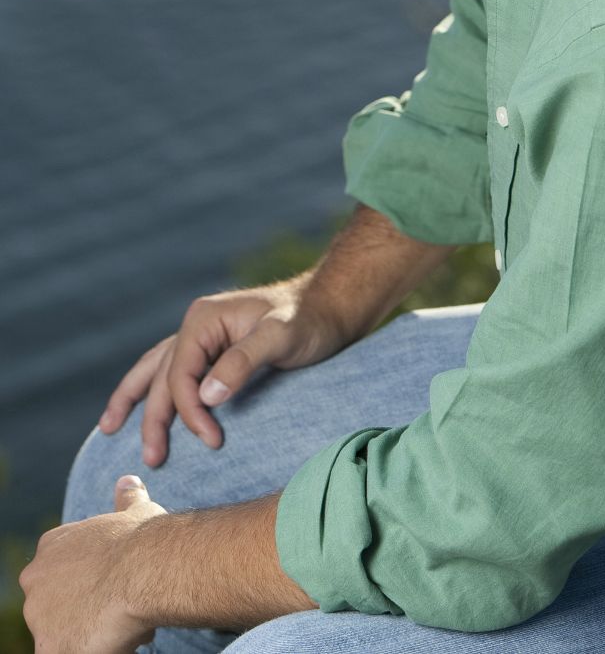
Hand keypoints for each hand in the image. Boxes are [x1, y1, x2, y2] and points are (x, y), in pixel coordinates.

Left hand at [20, 475, 163, 652]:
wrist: (144, 569)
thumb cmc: (142, 539)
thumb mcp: (135, 511)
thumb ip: (127, 498)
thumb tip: (129, 481)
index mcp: (51, 546)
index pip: (62, 573)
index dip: (90, 581)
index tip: (114, 581)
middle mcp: (35, 578)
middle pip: (57, 604)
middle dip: (86, 608)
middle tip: (119, 605)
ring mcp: (37, 615)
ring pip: (62, 632)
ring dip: (88, 631)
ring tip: (122, 624)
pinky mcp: (48, 648)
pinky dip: (88, 651)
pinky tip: (114, 641)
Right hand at [97, 276, 347, 467]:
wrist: (331, 307)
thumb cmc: (309, 320)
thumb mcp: (282, 337)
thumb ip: (244, 361)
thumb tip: (207, 395)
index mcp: (204, 319)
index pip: (180, 374)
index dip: (189, 411)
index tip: (213, 440)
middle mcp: (197, 325)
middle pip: (162, 376)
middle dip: (153, 418)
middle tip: (154, 459)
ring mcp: (204, 336)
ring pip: (158, 371)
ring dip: (136, 401)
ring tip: (111, 430)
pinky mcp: (215, 349)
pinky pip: (176, 372)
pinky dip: (157, 390)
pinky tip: (146, 406)